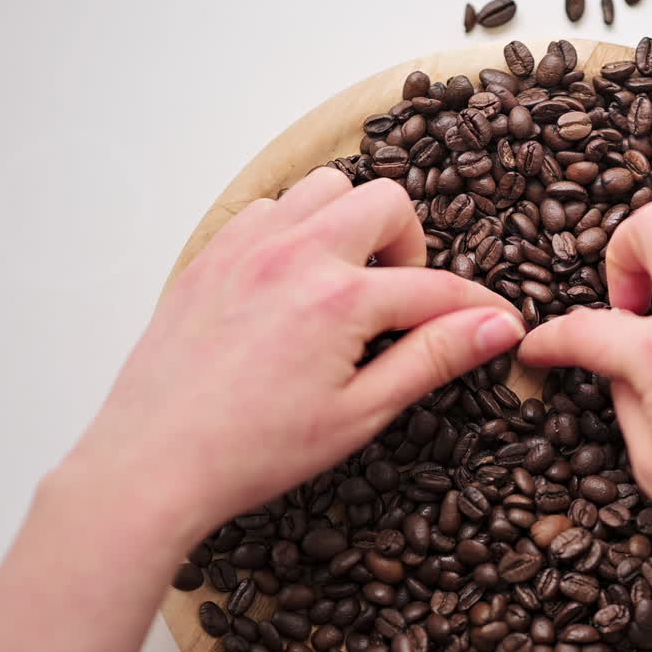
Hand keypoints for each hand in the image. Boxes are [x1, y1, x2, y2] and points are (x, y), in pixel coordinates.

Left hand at [68, 168, 525, 541]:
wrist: (153, 463)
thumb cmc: (252, 450)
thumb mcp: (362, 412)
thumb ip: (434, 357)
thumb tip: (496, 327)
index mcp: (340, 299)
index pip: (436, 286)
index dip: (477, 305)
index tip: (497, 319)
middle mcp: (296, 254)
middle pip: (387, 202)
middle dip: (410, 245)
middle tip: (399, 296)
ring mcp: (248, 246)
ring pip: (327, 188)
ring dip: (351, 223)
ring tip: (347, 280)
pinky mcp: (213, 253)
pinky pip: (271, 207)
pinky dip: (297, 228)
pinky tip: (295, 280)